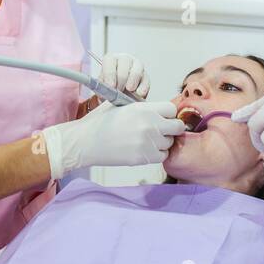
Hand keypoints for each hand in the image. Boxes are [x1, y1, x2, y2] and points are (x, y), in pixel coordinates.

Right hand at [42, 100, 184, 179]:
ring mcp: (147, 142)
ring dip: (162, 143)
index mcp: (144, 108)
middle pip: (177, 127)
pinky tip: (144, 150)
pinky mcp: (143, 158)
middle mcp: (149, 124)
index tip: (163, 118)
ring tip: (147, 141)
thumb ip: (142, 107)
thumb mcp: (121, 105)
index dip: (168, 114)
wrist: (85, 141)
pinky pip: (162, 156)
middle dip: (171, 128)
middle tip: (161, 131)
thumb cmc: (100, 122)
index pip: (172, 109)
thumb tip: (157, 111)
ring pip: (170, 143)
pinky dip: (156, 154)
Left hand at [98, 53, 149, 99]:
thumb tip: (102, 94)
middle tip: (118, 91)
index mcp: (111, 59)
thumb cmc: (110, 85)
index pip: (110, 60)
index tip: (110, 85)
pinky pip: (146, 80)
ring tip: (129, 90)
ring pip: (136, 71)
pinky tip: (138, 93)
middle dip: (121, 79)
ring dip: (132, 81)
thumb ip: (103, 88)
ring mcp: (137, 66)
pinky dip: (142, 88)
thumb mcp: (103, 85)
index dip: (110, 73)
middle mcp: (124, 59)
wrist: (120, 92)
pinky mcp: (145, 76)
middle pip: (124, 65)